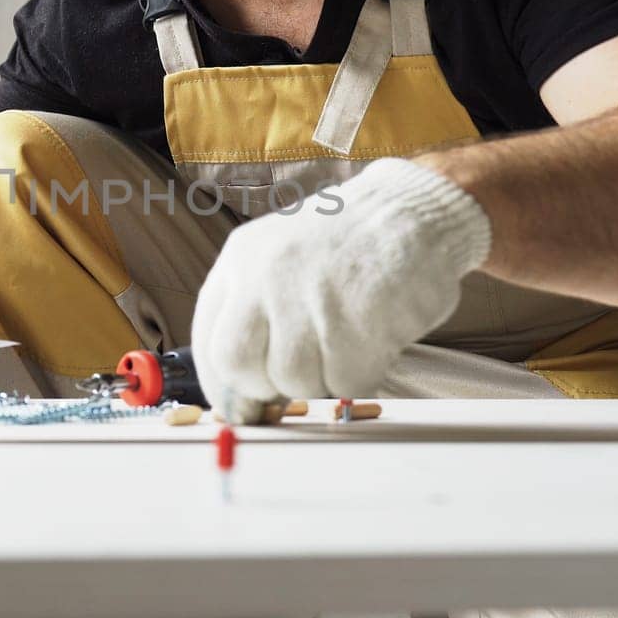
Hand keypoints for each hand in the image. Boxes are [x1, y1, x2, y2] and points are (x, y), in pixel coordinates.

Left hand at [191, 158, 490, 423]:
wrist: (410, 209)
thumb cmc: (345, 246)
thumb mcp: (277, 259)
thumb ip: (253, 317)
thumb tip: (238, 398)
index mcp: (240, 259)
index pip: (207, 342)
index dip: (222, 387)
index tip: (240, 407)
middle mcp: (266, 274)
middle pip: (237, 366)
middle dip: (265, 388)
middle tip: (299, 377)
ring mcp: (310, 294)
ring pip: (295, 381)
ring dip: (323, 380)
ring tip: (347, 342)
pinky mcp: (358, 316)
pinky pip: (347, 381)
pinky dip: (362, 374)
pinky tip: (374, 338)